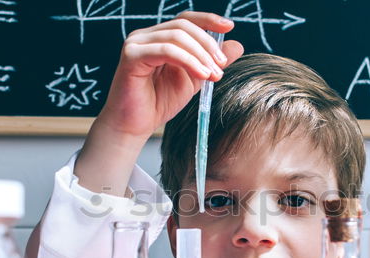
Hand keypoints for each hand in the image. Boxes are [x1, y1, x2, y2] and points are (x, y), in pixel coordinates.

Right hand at [90, 11, 244, 143]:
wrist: (135, 126)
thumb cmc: (159, 103)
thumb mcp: (194, 80)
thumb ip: (211, 62)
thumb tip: (237, 45)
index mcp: (159, 38)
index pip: (186, 19)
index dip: (208, 19)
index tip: (229, 27)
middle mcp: (145, 36)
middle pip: (184, 25)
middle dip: (208, 44)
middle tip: (222, 65)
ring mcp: (136, 43)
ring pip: (177, 36)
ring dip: (201, 55)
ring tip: (213, 75)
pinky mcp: (132, 55)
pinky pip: (166, 50)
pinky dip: (188, 60)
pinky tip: (201, 74)